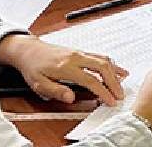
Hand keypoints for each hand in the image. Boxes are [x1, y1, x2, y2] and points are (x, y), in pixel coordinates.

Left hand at [0, 34, 126, 105]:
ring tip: (123, 83)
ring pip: (103, 59)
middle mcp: (75, 57)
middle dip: (114, 82)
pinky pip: (99, 56)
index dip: (103, 91)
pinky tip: (116, 69)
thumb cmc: (33, 67)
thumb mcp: (38, 83)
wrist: (29, 50)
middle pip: (102, 67)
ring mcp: (79, 52)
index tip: (110, 100)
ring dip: (115, 72)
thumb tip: (71, 97)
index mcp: (66, 66)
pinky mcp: (80, 51)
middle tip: (120, 95)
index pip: (90, 80)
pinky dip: (110, 63)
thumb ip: (55, 91)